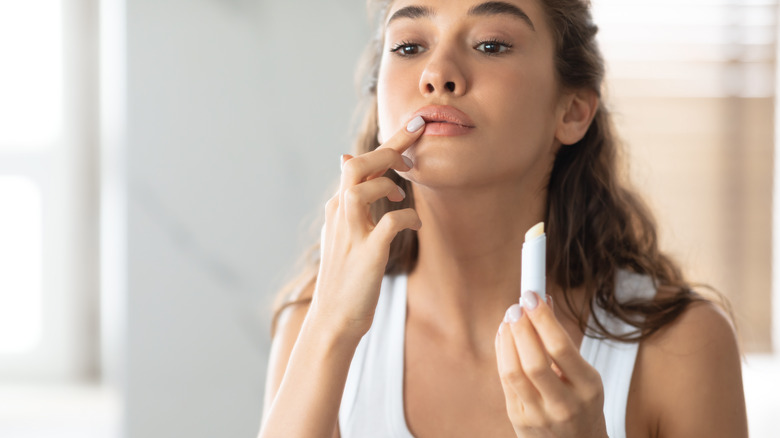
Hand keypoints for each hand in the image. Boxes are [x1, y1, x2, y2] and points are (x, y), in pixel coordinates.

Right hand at [309, 116, 425, 340]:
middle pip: (356, 167)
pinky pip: (390, 223)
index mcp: (338, 209)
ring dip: (388, 183)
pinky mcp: (367, 254)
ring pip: (361, 188)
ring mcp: (351, 234)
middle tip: (415, 147)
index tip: (414, 126)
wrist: (333, 320)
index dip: (388, 143)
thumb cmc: (345, 278)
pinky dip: (408, 217)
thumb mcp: (344, 232)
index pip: (358, 165)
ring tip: (404, 192)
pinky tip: (416, 224)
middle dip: (388, 149)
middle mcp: (340, 216)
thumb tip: (346, 160)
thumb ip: (350, 199)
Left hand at [495, 291, 607, 437]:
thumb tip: (542, 300)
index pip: (561, 348)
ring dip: (507, 339)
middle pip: (534, 361)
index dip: (543, 318)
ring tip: (509, 319)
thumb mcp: (585, 375)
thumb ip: (562, 341)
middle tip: (516, 306)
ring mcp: (539, 415)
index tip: (532, 296)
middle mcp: (564, 405)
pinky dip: (502, 353)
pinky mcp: (519, 419)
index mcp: (588, 388)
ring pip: (514, 371)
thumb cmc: (582, 404)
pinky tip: (504, 336)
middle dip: (521, 328)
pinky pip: (505, 380)